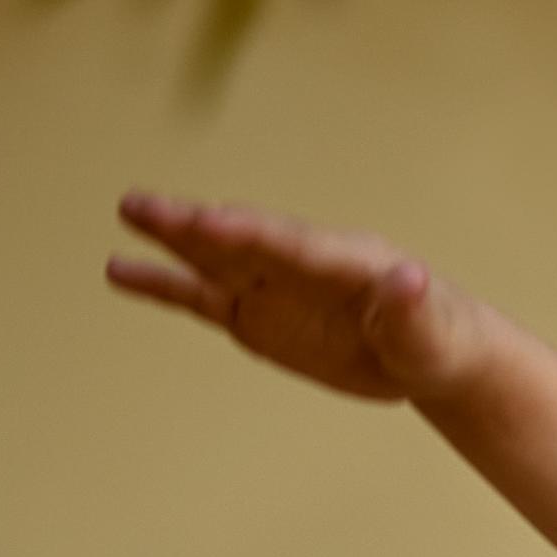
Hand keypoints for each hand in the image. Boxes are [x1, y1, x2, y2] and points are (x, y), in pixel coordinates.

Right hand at [107, 194, 487, 406]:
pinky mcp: (256, 315)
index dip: (249, 234)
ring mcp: (271, 287)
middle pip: (238, 239)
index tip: (207, 222)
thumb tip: (411, 278)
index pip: (288, 245)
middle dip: (192, 225)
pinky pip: (202, 298)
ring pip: (211, 259)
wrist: (428, 351)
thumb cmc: (436, 338)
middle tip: (140, 205)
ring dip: (168, 241)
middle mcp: (296, 264)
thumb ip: (413, 307)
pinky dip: (163, 285)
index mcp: (341, 261)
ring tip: (123, 216)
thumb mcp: (431, 332)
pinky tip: (120, 270)